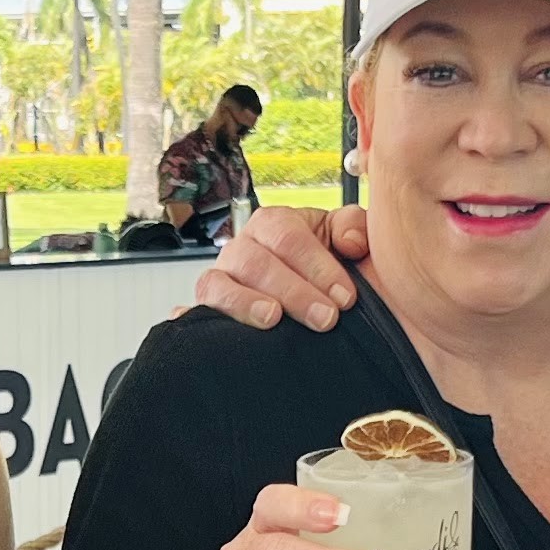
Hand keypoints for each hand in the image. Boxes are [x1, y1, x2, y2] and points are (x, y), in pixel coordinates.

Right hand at [194, 202, 371, 330]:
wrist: (322, 312)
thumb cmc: (332, 278)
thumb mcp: (351, 247)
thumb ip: (355, 230)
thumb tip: (351, 242)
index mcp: (276, 224)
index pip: (289, 237)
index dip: (318, 266)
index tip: (345, 296)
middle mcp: (244, 247)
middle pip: (256, 262)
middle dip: (294, 291)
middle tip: (325, 318)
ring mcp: (223, 276)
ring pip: (221, 284)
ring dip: (247, 303)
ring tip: (273, 318)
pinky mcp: (209, 306)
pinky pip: (197, 308)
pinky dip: (193, 316)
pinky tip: (204, 324)